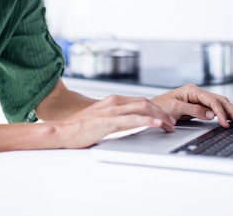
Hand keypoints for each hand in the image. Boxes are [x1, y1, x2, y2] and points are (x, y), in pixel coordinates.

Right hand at [50, 94, 176, 148]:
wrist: (61, 131)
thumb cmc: (78, 128)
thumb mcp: (101, 119)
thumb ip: (115, 118)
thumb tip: (128, 124)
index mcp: (112, 101)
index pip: (140, 101)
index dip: (156, 109)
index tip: (164, 118)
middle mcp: (113, 102)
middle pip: (145, 103)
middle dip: (162, 112)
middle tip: (171, 124)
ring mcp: (111, 110)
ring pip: (143, 109)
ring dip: (159, 117)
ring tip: (169, 125)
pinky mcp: (108, 121)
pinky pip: (133, 119)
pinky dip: (147, 121)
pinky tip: (156, 124)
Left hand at [150, 84, 232, 127]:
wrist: (152, 110)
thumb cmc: (160, 107)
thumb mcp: (175, 108)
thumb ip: (193, 110)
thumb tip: (210, 114)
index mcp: (192, 90)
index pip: (211, 100)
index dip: (220, 112)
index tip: (225, 122)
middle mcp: (197, 92)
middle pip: (220, 100)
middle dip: (231, 111)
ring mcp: (199, 98)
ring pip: (220, 104)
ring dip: (230, 112)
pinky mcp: (199, 105)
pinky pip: (215, 109)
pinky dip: (224, 114)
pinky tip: (231, 120)